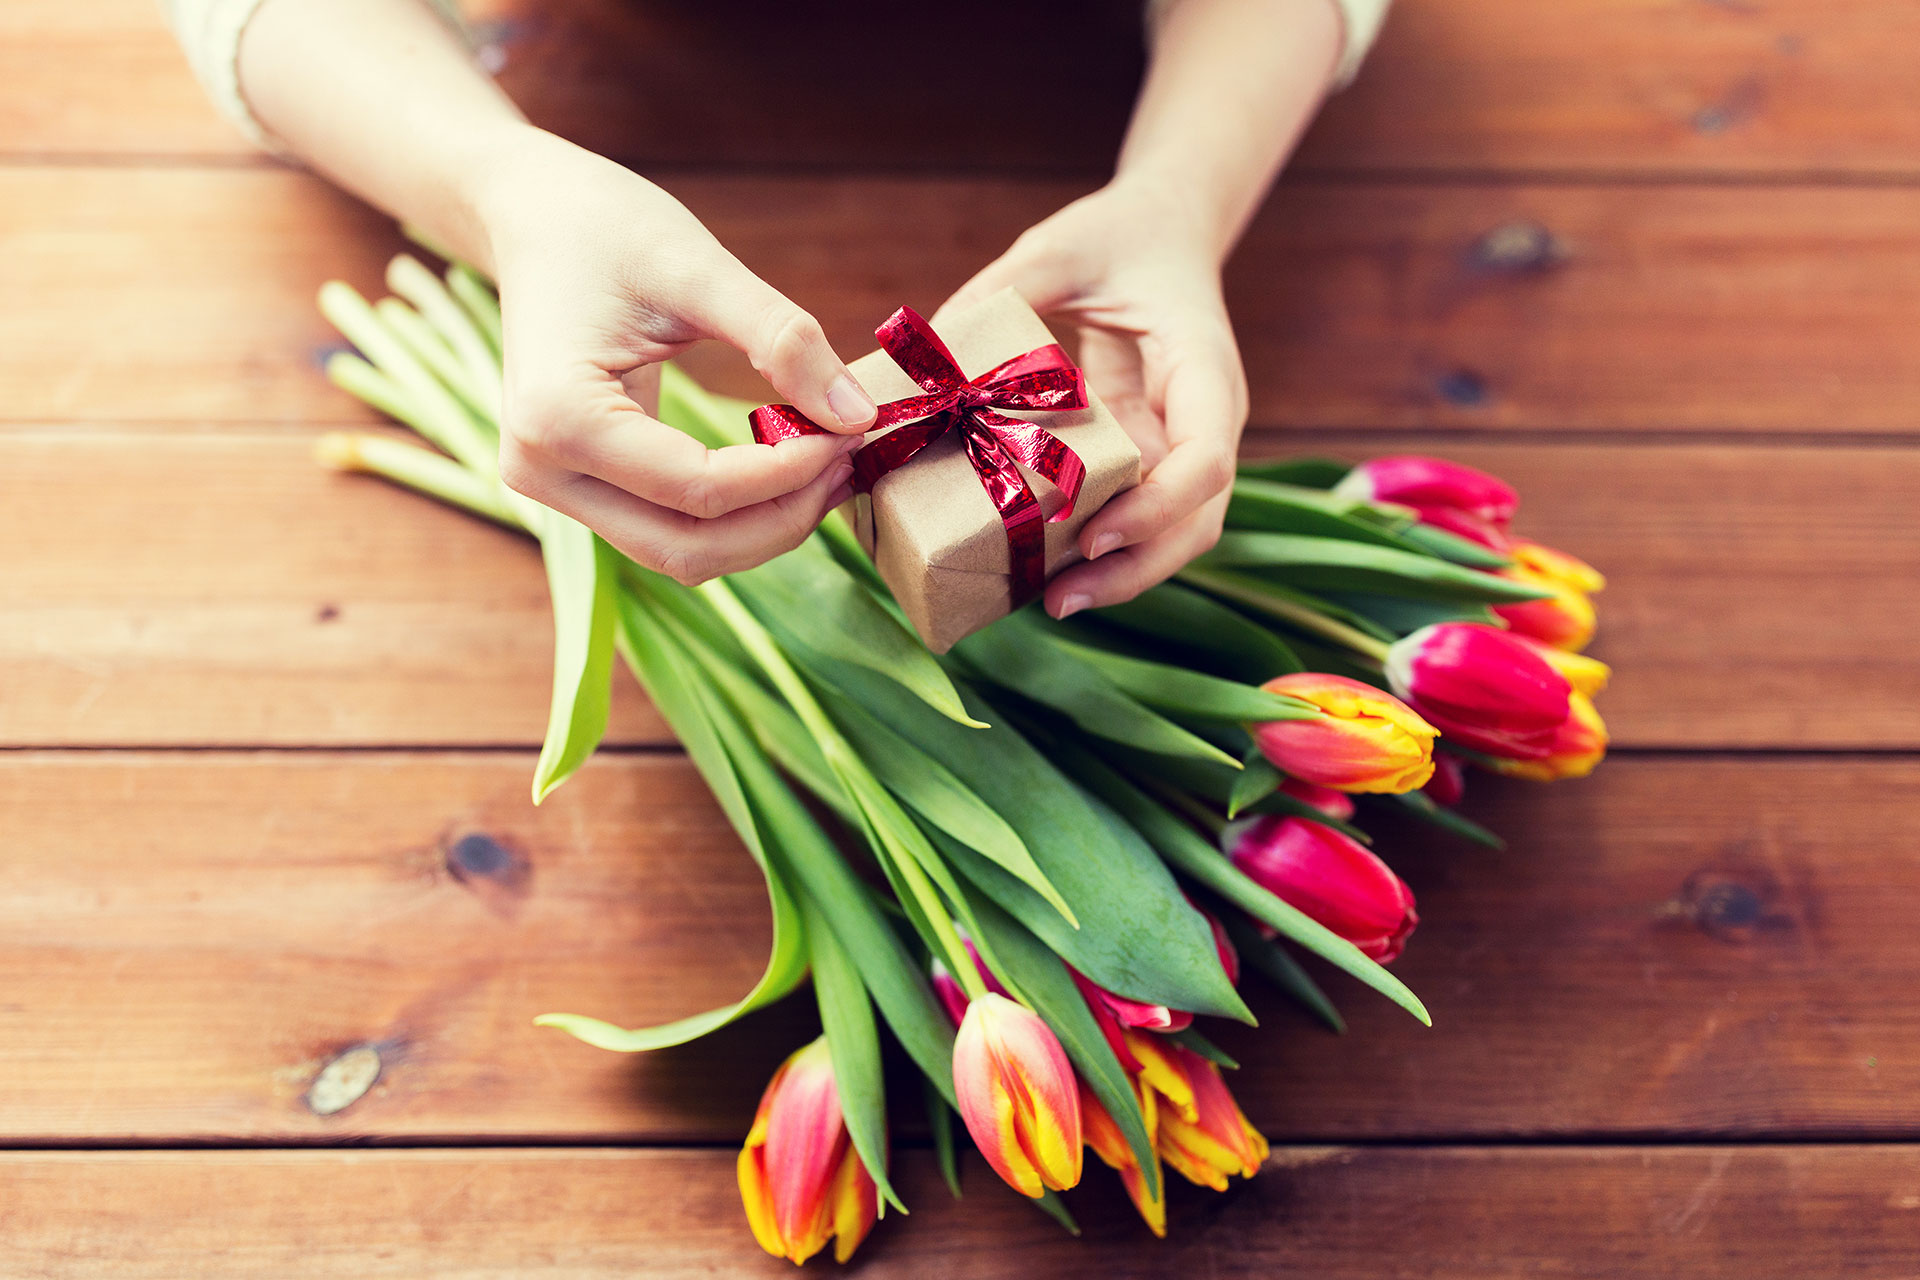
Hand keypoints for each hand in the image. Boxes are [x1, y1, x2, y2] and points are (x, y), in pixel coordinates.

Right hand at [474, 129, 878, 583]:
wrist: (534, 217)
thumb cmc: (606, 228)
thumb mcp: (699, 268)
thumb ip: (781, 341)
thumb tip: (858, 414)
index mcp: (558, 418)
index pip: (699, 489)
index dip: (790, 472)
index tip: (854, 429)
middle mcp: (542, 471)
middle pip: (687, 548)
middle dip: (782, 518)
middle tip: (850, 460)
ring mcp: (554, 487)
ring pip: (681, 553)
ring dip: (764, 527)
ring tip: (829, 469)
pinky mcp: (579, 486)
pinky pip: (669, 528)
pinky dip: (736, 514)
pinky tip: (788, 471)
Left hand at [937, 181, 1246, 618]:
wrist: (1161, 231)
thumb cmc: (1116, 235)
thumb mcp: (1060, 248)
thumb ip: (1005, 289)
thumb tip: (930, 354)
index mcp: (1204, 367)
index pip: (1205, 460)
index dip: (1156, 507)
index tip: (1092, 533)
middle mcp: (1206, 419)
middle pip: (1198, 522)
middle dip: (1136, 568)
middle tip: (1060, 599)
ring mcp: (1182, 444)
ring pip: (1174, 533)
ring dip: (1120, 574)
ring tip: (1049, 601)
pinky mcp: (1150, 455)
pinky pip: (1136, 514)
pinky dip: (1098, 546)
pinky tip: (1043, 566)